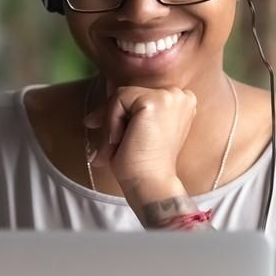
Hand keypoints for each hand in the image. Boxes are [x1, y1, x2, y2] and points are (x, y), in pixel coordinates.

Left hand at [84, 83, 195, 201]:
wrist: (151, 182)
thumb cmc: (145, 163)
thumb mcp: (140, 131)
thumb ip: (130, 114)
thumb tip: (92, 116)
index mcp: (182, 102)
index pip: (143, 95)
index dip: (123, 112)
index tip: (111, 133)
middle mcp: (181, 95)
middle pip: (132, 93)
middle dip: (113, 115)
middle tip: (106, 143)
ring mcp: (170, 96)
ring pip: (123, 95)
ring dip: (112, 121)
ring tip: (113, 147)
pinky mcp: (154, 101)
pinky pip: (118, 99)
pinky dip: (111, 121)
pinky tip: (119, 141)